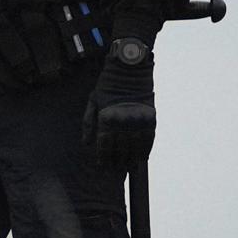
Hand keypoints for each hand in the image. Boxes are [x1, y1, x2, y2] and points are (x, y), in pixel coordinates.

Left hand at [83, 40, 156, 170]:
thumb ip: (88, 123)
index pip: (104, 145)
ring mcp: (138, 120)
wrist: (130, 68)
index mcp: (106, 118)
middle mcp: (122, 122)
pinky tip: (142, 157)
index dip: (103, 157)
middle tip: (116, 169)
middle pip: (120, 149)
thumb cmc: (108, 84)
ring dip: (132, 159)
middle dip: (117, 161)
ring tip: (129, 166)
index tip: (103, 165)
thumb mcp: (93, 101)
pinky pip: (149, 139)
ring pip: (135, 147)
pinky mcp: (150, 117)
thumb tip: (86, 143)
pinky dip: (146, 150)